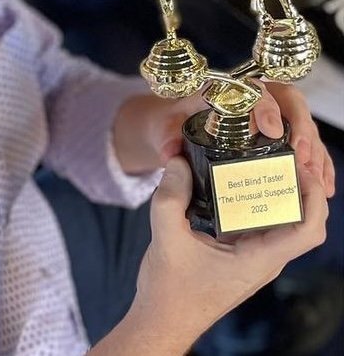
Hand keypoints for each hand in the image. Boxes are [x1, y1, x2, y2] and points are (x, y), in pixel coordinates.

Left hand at [113, 82, 335, 197]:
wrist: (172, 127)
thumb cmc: (170, 124)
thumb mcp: (164, 129)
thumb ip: (167, 139)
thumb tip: (171, 154)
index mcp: (225, 89)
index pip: (252, 87)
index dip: (264, 106)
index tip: (271, 130)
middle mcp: (251, 97)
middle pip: (287, 98)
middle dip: (300, 126)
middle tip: (302, 156)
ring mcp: (267, 114)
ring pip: (301, 121)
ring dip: (314, 148)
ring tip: (318, 178)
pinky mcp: (277, 135)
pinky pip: (305, 142)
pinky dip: (317, 162)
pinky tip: (324, 184)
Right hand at [123, 158, 327, 350]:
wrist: (163, 320)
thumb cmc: (170, 291)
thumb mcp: (166, 236)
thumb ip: (171, 195)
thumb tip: (178, 160)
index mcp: (257, 259)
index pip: (307, 231)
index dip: (314, 198)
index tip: (300, 169)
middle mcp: (263, 258)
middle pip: (302, 221)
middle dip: (301, 186)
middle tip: (282, 155)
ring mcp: (254, 257)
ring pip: (284, 221)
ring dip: (281, 192)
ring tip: (264, 160)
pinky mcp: (241, 253)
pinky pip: (262, 223)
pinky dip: (259, 200)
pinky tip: (240, 181)